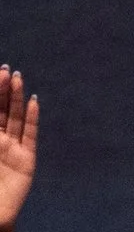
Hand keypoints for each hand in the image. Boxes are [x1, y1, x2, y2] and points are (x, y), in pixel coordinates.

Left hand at [0, 68, 36, 231]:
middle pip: (1, 110)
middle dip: (2, 90)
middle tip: (5, 70)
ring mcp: (13, 150)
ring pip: (15, 118)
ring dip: (16, 98)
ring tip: (18, 78)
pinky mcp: (26, 161)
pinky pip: (30, 136)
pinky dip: (32, 119)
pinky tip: (33, 102)